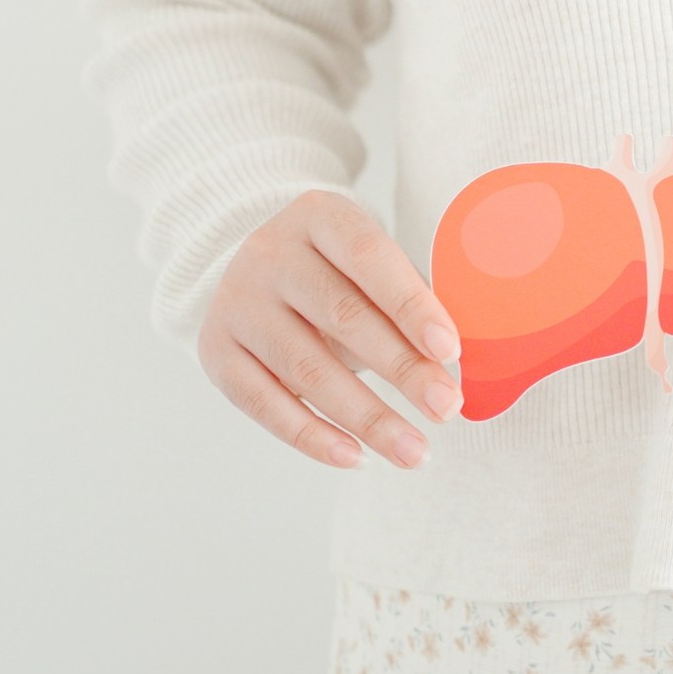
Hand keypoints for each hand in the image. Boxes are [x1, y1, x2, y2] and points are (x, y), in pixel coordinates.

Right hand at [197, 191, 462, 467]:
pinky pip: (263, 402)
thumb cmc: (342, 272)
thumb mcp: (373, 265)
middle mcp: (268, 253)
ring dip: (367, 417)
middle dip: (402, 369)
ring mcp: (236, 302)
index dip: (412, 304)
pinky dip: (311, 436)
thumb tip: (456, 364)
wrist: (259, 269)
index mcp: (319, 216)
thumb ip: (411, 300)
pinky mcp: (215, 350)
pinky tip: (356, 457)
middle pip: (342, 318)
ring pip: (306, 369)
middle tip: (447, 409)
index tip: (451, 350)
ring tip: (414, 451)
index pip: (371, 257)